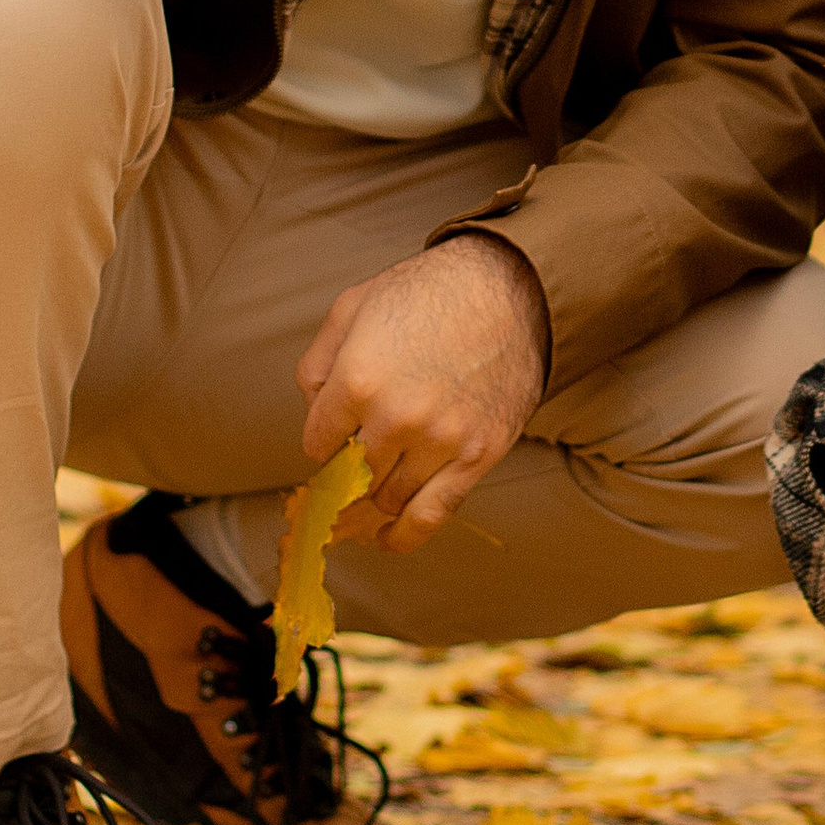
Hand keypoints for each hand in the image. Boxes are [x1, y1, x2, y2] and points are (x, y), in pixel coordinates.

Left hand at [296, 236, 549, 551]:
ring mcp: (441, 440)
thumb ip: (317, 363)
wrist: (510, 285)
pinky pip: (433, 514)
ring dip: (378, 496)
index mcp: (357, 380)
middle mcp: (396, 417)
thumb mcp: (352, 305)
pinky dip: (404, 536)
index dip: (325, 439)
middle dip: (351, 468)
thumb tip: (314, 415)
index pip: (318, 443)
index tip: (337, 433)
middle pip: (353, 474)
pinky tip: (386, 539)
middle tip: (361, 454)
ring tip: (380, 483)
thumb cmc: (428, 291)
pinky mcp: (480, 454)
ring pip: (389, 498)